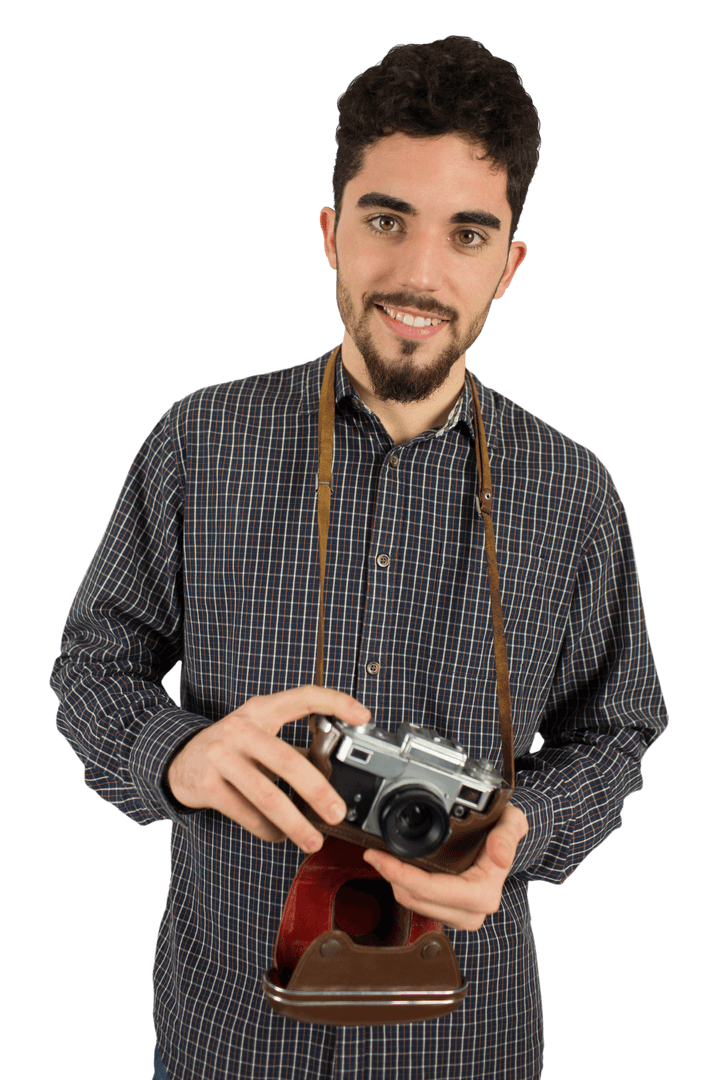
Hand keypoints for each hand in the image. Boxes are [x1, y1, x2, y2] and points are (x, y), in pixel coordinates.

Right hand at [166, 685, 371, 852]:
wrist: (177, 759)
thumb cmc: (230, 748)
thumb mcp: (259, 735)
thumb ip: (292, 748)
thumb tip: (334, 772)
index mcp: (261, 710)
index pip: (303, 696)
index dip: (335, 702)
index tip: (362, 715)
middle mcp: (241, 729)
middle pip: (287, 760)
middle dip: (316, 791)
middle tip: (336, 812)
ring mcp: (221, 756)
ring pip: (266, 796)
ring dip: (294, 823)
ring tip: (312, 839)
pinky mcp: (207, 784)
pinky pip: (246, 813)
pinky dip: (267, 830)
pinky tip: (278, 835)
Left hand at [362, 803, 528, 930]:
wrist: (508, 844)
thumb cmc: (507, 832)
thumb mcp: (514, 822)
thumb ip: (508, 835)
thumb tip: (498, 855)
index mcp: (484, 894)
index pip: (431, 890)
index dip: (400, 874)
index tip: (379, 857)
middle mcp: (472, 912)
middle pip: (417, 900)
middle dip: (391, 877)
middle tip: (372, 854)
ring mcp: (461, 916)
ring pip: (415, 905)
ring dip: (395, 882)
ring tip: (380, 858)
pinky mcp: (451, 913)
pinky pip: (420, 904)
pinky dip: (405, 886)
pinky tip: (396, 868)